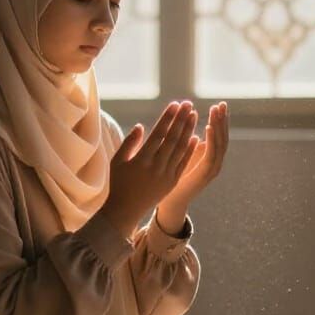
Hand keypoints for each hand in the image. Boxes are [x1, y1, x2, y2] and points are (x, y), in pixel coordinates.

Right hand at [101, 101, 198, 238]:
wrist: (126, 210)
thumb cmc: (118, 183)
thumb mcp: (118, 161)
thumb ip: (129, 142)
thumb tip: (142, 126)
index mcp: (142, 160)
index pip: (158, 134)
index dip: (168, 118)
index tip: (175, 104)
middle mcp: (156, 167)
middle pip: (172, 138)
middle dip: (181, 119)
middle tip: (188, 104)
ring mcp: (166, 175)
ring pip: (181, 149)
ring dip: (188, 131)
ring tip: (194, 116)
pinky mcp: (172, 182)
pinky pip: (184, 163)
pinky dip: (190, 150)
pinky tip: (196, 137)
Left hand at [157, 102, 228, 227]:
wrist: (172, 201)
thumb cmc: (175, 178)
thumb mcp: (183, 157)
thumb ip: (189, 145)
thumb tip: (190, 130)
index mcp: (210, 156)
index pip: (219, 135)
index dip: (220, 120)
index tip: (219, 104)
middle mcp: (214, 162)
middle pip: (223, 137)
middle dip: (223, 120)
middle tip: (221, 104)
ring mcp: (212, 169)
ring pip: (220, 144)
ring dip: (219, 127)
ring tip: (217, 111)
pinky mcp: (205, 175)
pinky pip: (211, 155)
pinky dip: (212, 141)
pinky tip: (209, 127)